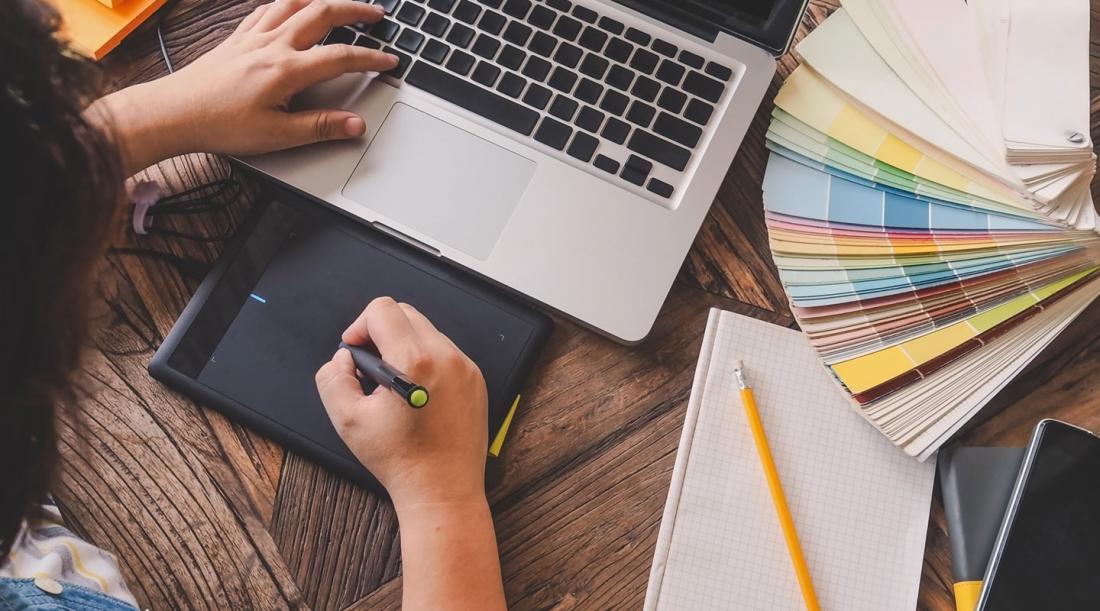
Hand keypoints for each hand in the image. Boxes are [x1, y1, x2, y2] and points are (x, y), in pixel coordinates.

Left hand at [92, 0, 397, 174]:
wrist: (174, 113)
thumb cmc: (219, 124)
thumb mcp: (277, 135)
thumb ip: (320, 127)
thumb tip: (355, 125)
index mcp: (286, 70)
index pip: (341, 57)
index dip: (371, 58)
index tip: (390, 61)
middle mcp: (272, 45)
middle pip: (322, 13)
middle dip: (355, 10)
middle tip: (376, 14)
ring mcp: (253, 38)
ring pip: (294, 3)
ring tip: (339, 2)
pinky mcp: (236, 38)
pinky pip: (267, 9)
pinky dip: (287, 2)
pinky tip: (291, 5)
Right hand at [315, 297, 489, 507]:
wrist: (443, 490)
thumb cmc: (400, 461)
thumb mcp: (347, 420)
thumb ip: (333, 377)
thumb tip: (345, 357)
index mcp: (415, 361)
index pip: (382, 310)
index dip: (359, 326)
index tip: (356, 351)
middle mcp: (446, 357)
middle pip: (406, 314)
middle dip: (381, 333)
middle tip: (371, 369)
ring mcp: (466, 367)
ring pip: (427, 331)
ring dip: (404, 346)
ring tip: (393, 385)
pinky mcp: (476, 379)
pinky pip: (446, 352)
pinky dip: (426, 361)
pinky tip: (416, 393)